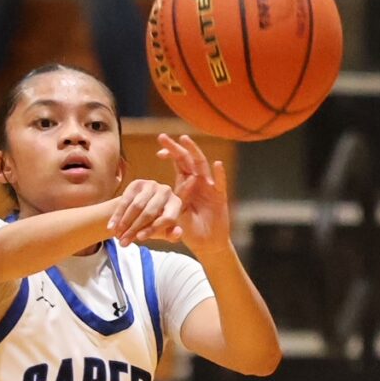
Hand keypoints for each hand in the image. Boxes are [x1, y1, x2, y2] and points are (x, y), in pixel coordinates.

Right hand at [104, 178, 182, 244]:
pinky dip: (118, 215)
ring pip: (136, 206)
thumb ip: (172, 235)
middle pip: (149, 212)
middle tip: (124, 242)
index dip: (153, 229)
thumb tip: (176, 233)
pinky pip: (126, 200)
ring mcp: (151, 185)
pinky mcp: (137, 184)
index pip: (167, 218)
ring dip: (125, 223)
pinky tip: (111, 227)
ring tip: (118, 236)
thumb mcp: (165, 231)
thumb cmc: (156, 222)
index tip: (139, 239)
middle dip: (134, 229)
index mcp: (176, 203)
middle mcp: (166, 191)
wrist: (142, 209)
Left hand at [160, 133, 230, 252]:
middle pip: (187, 159)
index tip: (159, 151)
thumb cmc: (189, 229)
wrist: (206, 243)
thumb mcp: (175, 214)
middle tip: (162, 136)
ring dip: (194, 152)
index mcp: (186, 184)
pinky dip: (220, 174)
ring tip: (185, 140)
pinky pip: (221, 184)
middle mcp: (198, 182)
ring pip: (202, 166)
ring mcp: (210, 188)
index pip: (178, 164)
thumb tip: (161, 194)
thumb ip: (170, 204)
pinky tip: (217, 164)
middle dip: (176, 148)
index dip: (170, 154)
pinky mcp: (220, 198)